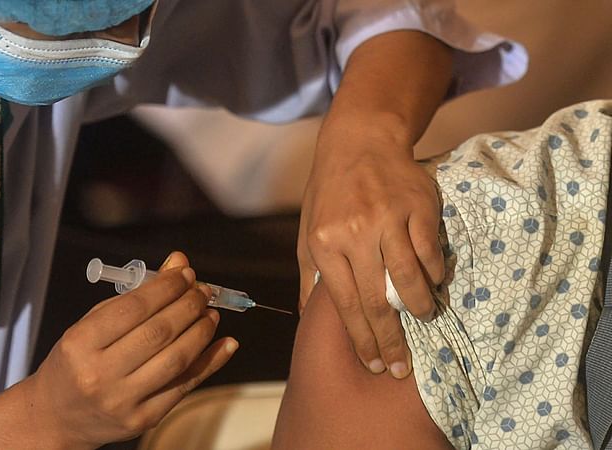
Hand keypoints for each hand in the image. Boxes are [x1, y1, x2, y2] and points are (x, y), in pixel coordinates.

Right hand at [26, 252, 237, 448]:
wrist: (57, 417)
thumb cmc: (74, 363)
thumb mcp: (90, 324)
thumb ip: (133, 297)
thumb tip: (177, 266)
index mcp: (81, 344)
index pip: (134, 309)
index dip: (167, 287)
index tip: (186, 274)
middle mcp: (100, 374)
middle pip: (159, 332)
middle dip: (188, 305)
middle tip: (202, 291)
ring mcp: (123, 401)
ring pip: (177, 359)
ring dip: (202, 331)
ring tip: (210, 313)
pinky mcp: (144, 419)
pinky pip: (185, 385)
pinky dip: (210, 362)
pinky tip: (225, 344)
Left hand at [297, 124, 443, 379]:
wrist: (360, 143)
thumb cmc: (330, 194)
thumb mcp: (307, 232)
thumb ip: (309, 276)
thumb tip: (307, 318)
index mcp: (325, 244)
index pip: (346, 304)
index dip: (362, 339)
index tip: (375, 364)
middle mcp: (355, 233)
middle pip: (378, 299)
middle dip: (392, 340)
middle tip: (402, 366)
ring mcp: (388, 219)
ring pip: (410, 278)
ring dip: (420, 308)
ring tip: (424, 320)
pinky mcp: (418, 207)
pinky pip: (430, 252)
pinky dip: (434, 274)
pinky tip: (434, 284)